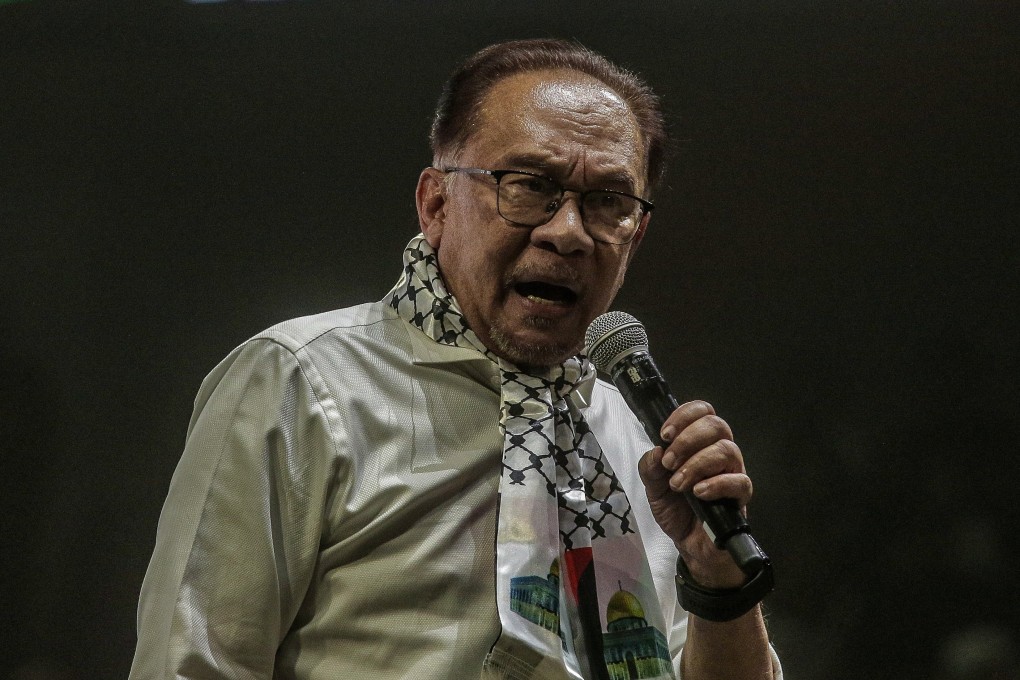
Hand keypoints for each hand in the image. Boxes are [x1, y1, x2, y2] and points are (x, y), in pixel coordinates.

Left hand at [637, 400, 752, 588]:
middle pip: (716, 425)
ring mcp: (732, 472)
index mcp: (699, 443)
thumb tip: (655, 451)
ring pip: (727, 450)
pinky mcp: (741, 497)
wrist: (690, 544)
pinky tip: (698, 493)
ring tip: (678, 483)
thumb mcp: (653, 487)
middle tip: (669, 463)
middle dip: (688, 439)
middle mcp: (719, 452)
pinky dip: (716, 484)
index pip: (702, 411)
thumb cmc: (676, 510)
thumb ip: (649, 468)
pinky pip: (739, 481)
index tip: (665, 434)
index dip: (684, 416)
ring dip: (697, 463)